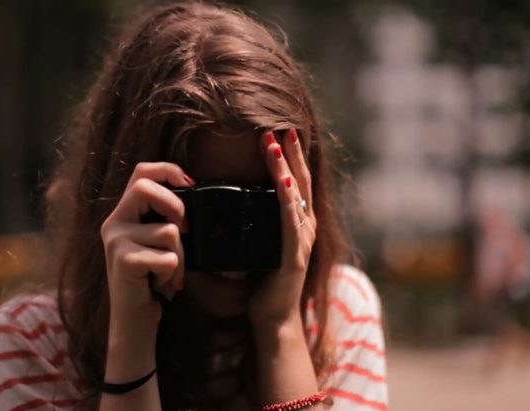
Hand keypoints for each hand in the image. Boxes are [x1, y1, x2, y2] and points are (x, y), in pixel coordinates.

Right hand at [100, 162, 194, 328]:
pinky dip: (173, 273)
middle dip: (175, 206)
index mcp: (123, 214)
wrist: (135, 321)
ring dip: (180, 255)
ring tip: (168, 271)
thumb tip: (193, 194)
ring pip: (168, 231)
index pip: (141, 172)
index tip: (190, 183)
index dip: (168, 170)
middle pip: (145, 188)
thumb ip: (166, 218)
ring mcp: (116, 241)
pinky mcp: (123, 261)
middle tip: (185, 229)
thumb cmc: (151, 280)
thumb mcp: (158, 242)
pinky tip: (161, 283)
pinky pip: (168, 257)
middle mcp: (114, 223)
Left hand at [249, 129, 316, 329]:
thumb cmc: (262, 286)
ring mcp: (302, 240)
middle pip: (300, 181)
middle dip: (290, 153)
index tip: (278, 134)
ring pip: (295, 195)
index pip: (294, 184)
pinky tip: (284, 180)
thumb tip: (225, 213)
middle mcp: (304, 227)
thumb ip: (249, 229)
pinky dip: (287, 199)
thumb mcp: (255, 249)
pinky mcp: (295, 255)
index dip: (288, 158)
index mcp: (296, 224)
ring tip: (276, 143)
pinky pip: (290, 220)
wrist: (272, 320)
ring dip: (285, 166)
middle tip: (281, 127)